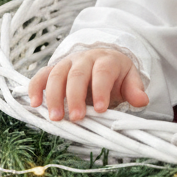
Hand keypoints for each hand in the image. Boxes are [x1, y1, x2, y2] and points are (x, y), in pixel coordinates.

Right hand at [27, 47, 148, 121]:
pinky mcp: (53, 69)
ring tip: (55, 118)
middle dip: (75, 97)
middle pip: (77, 74)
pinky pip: (41, 76)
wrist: (102, 61)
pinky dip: (35, 88)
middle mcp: (84, 59)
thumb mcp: (129, 80)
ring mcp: (67, 63)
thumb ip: (134, 90)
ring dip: (53, 96)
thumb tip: (142, 100)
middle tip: (76, 117)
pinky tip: (34, 104)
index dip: (101, 90)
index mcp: (106, 60)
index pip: (102, 73)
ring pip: (57, 75)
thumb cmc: (116, 75)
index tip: (101, 109)